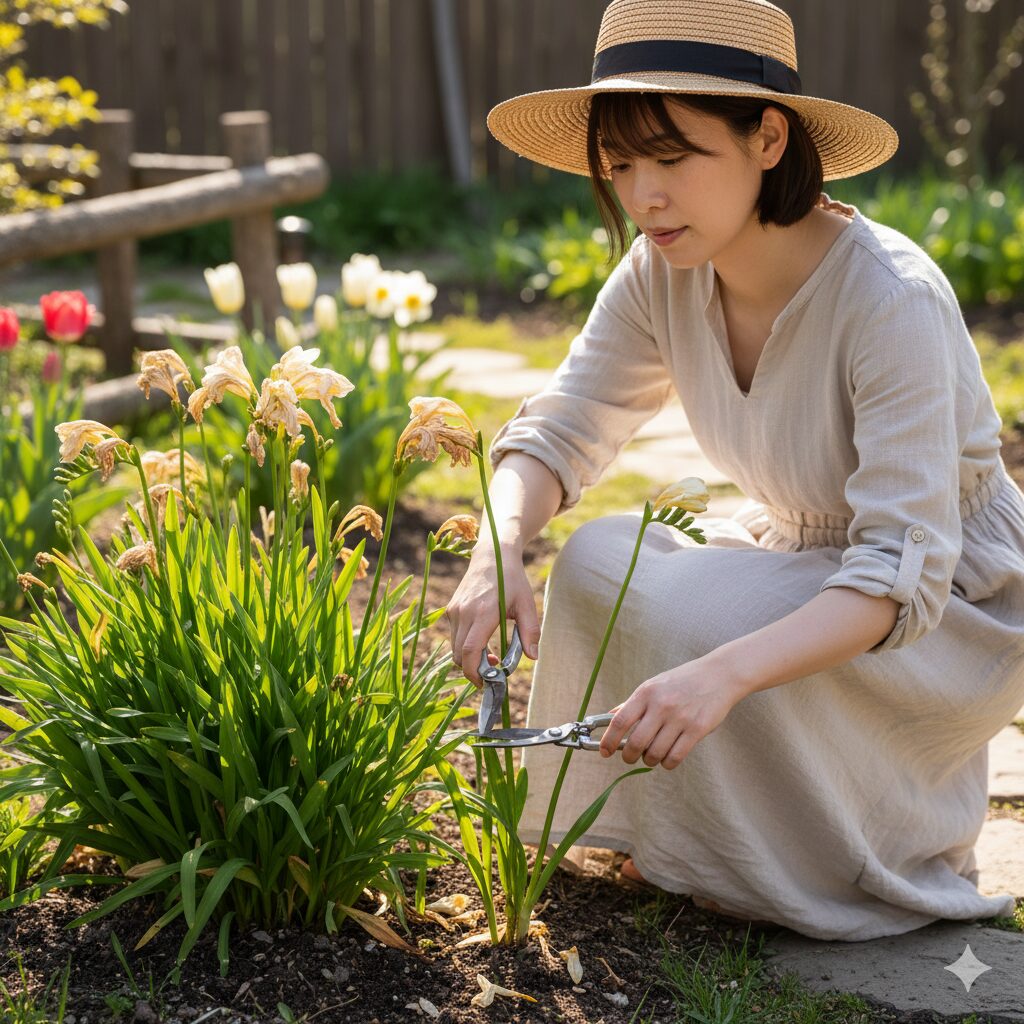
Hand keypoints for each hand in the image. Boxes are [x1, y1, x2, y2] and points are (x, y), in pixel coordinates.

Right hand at [445, 543, 540, 686]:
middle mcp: (463, 613)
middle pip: (459, 654)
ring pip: (455, 647)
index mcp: (482, 613)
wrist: (492, 554)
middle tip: (492, 672)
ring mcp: (455, 610)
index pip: (469, 651)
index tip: (486, 682)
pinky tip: (482, 641)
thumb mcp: (526, 604)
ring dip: (469, 658)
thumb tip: (533, 656)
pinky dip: (465, 646)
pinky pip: (454, 635)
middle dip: (473, 670)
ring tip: (490, 657)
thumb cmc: (512, 579)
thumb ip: (530, 631)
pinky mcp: (452, 608)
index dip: (474, 672)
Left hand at [598, 657, 748, 769]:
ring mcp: (680, 718)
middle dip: (628, 756)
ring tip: (651, 756)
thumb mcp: (654, 685)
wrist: (719, 675)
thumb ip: (633, 702)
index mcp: (646, 692)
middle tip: (629, 757)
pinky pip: (675, 757)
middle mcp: (661, 705)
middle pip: (636, 742)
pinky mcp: (697, 730)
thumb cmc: (683, 681)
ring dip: (649, 760)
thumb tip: (610, 717)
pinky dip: (667, 763)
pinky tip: (666, 759)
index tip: (604, 752)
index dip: (609, 740)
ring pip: (655, 753)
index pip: (620, 721)